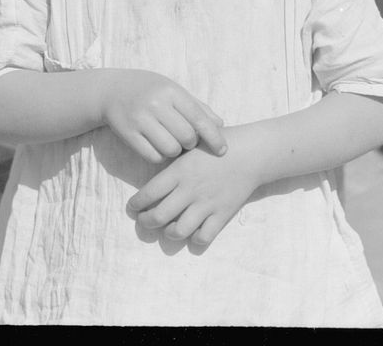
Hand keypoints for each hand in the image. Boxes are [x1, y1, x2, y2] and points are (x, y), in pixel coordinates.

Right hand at [100, 69, 226, 163]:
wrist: (111, 90)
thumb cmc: (149, 90)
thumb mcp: (172, 90)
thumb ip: (196, 106)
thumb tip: (220, 125)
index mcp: (170, 91)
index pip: (198, 117)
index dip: (213, 136)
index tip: (223, 150)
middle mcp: (156, 104)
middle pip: (186, 137)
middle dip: (191, 143)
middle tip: (186, 140)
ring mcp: (140, 119)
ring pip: (171, 149)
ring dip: (175, 150)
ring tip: (171, 141)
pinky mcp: (128, 134)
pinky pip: (153, 156)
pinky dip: (160, 156)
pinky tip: (157, 146)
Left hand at [127, 127, 259, 246]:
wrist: (250, 153)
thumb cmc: (217, 144)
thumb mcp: (191, 144)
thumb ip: (173, 157)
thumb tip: (153, 162)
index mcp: (180, 171)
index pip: (149, 193)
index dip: (137, 204)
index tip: (132, 207)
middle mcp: (190, 190)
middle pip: (159, 216)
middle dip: (146, 222)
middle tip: (144, 220)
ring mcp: (206, 204)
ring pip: (179, 231)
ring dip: (169, 233)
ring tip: (167, 228)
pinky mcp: (222, 214)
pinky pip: (204, 237)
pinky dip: (194, 239)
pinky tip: (192, 232)